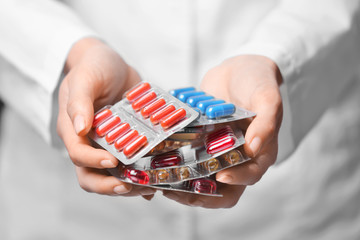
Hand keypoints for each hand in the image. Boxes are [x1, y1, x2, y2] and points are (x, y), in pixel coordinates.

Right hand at [57, 38, 155, 198]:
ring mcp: (107, 145)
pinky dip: (141, 176)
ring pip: (112, 176)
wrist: (110, 63)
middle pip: (91, 176)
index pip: (78, 154)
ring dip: (130, 185)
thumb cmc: (93, 67)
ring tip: (150, 186)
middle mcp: (89, 142)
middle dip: (110, 186)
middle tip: (133, 186)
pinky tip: (156, 181)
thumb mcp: (85, 78)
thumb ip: (79, 102)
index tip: (113, 161)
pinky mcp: (125, 143)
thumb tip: (80, 128)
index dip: (94, 162)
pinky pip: (130, 165)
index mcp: (73, 130)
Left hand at [163, 55, 282, 207]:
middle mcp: (237, 156)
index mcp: (259, 151)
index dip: (236, 180)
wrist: (238, 67)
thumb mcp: (267, 98)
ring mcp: (217, 150)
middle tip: (178, 191)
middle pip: (222, 188)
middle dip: (201, 194)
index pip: (250, 176)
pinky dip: (175, 164)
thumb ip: (265, 123)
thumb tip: (253, 149)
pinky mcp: (200, 142)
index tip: (219, 175)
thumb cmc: (258, 81)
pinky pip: (187, 158)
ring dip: (182, 184)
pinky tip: (157, 162)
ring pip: (200, 178)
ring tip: (161, 181)